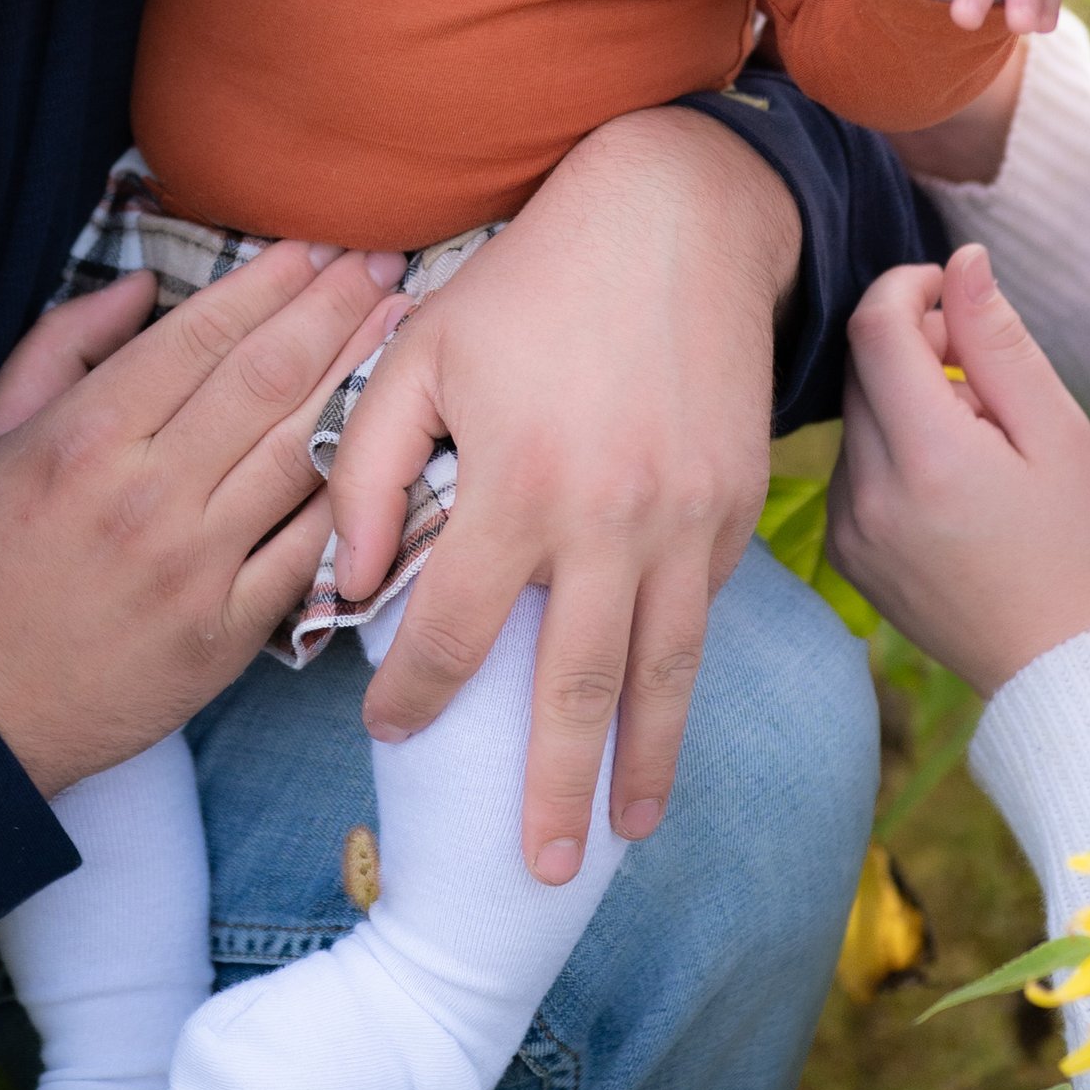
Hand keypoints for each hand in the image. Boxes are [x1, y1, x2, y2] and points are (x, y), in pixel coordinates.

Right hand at [0, 245, 404, 795]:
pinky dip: (354, 491)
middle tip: (380, 261)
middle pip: (266, 380)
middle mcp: (149, 494)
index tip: (311, 246)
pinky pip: (308, 547)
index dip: (266, 283)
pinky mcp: (228, 631)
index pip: (199, 337)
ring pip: (300, 451)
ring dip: (358, 377)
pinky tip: (392, 441)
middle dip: (331, 310)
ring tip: (398, 324)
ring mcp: (196, 566)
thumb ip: (58, 348)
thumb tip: (141, 284)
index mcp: (85, 438)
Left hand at [325, 109, 795, 880]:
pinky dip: (683, 669)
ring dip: (645, 762)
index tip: (386, 732)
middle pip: (575, 691)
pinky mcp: (738, 505)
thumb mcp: (421, 350)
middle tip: (535, 871)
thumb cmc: (529, 282)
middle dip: (554, 793)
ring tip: (623, 833)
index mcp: (518, 487)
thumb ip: (366, 464)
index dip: (412, 697)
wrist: (677, 218)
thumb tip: (351, 576)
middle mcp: (611, 521)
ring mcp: (688, 520)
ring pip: (665, 671)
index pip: (452, 634)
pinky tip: (659, 711)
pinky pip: (705, 607)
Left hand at [825, 243, 1089, 695]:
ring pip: (855, 413)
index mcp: (927, 456)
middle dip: (914, 343)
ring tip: (977, 445)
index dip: (909, 286)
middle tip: (985, 380)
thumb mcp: (1056, 431)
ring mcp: (846, 526)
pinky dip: (892, 449)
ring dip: (904, 400)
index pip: (874, 325)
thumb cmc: (1075, 544)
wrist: (1059, 666)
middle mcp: (867, 491)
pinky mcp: (844, 550)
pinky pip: (852, 463)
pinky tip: (951, 486)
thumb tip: (960, 261)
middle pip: (861, 365)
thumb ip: (998, 340)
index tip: (951, 292)